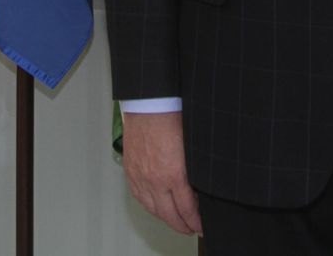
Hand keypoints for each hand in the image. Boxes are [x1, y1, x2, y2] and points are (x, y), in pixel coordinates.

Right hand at [119, 110, 201, 235]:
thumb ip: (195, 170)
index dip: (195, 221)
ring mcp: (140, 176)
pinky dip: (149, 206)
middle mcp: (155, 180)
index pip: (186, 209)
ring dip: (165, 218)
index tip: (201, 225)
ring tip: (175, 221)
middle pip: (169, 215)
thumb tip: (200, 187)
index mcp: (173, 174)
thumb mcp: (192, 147)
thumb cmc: (173, 116)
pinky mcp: (131, 170)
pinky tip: (155, 207)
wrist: (150, 102)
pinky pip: (139, 196)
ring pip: (152, 209)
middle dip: (182, 225)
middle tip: (191, 228)